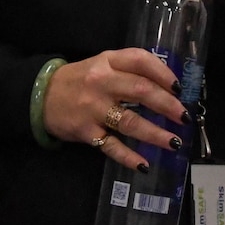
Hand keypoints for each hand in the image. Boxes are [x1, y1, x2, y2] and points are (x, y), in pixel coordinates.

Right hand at [43, 49, 188, 170]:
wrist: (41, 95)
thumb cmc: (78, 80)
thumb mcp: (100, 65)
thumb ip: (127, 70)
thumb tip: (168, 87)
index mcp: (106, 61)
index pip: (139, 60)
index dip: (163, 73)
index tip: (179, 88)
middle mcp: (100, 82)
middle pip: (140, 90)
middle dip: (168, 105)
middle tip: (184, 117)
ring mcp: (92, 108)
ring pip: (130, 121)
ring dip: (156, 134)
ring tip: (175, 143)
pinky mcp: (86, 130)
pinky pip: (111, 146)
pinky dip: (129, 157)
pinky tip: (145, 165)